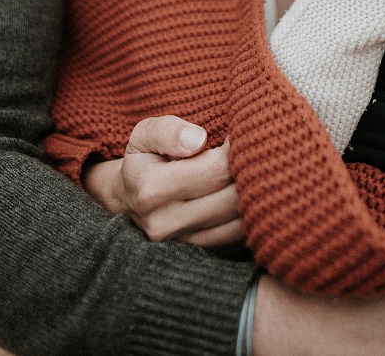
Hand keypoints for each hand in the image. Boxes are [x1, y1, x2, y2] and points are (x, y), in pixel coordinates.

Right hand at [83, 115, 243, 247]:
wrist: (127, 201)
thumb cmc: (143, 160)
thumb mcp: (145, 135)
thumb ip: (168, 131)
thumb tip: (198, 139)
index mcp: (152, 190)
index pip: (215, 170)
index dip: (238, 148)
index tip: (246, 131)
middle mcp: (166, 223)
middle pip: (231, 197)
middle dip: (250, 170)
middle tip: (257, 150)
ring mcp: (182, 243)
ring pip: (238, 220)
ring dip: (254, 193)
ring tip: (255, 169)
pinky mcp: (196, 253)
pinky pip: (236, 236)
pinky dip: (249, 214)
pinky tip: (249, 193)